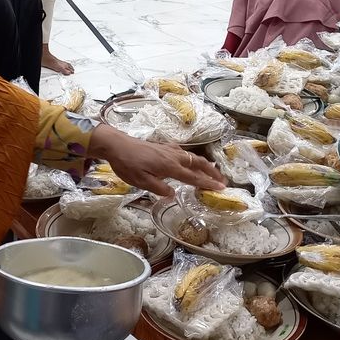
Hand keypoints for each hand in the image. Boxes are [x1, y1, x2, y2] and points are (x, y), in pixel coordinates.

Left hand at [89, 124, 225, 196]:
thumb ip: (159, 189)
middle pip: (198, 164)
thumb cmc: (127, 164)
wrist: (117, 144)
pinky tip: (189, 162)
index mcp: (169, 167)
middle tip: (222, 181)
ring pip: (192, 157)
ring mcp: (168, 150)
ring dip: (204, 165)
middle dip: (212, 172)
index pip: (193, 177)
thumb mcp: (141, 182)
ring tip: (212, 172)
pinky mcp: (163, 147)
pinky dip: (192, 159)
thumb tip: (173, 194)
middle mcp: (173, 157)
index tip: (221, 188)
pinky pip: (183, 153)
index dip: (207, 183)